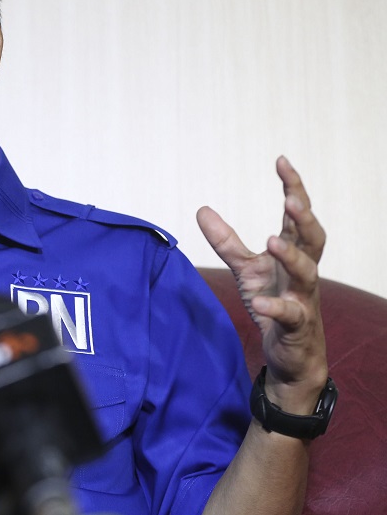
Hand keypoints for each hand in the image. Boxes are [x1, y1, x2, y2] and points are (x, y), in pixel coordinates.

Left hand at [197, 157, 327, 413]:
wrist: (291, 353)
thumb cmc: (274, 303)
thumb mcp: (246, 270)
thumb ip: (227, 241)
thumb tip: (201, 209)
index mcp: (293, 253)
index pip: (297, 216)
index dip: (293, 188)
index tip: (282, 161)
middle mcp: (303, 272)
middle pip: (313, 239)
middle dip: (304, 218)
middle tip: (291, 200)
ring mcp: (304, 298)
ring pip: (307, 273)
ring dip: (292, 256)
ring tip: (272, 240)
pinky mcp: (297, 326)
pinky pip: (291, 314)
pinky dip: (277, 306)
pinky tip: (262, 301)